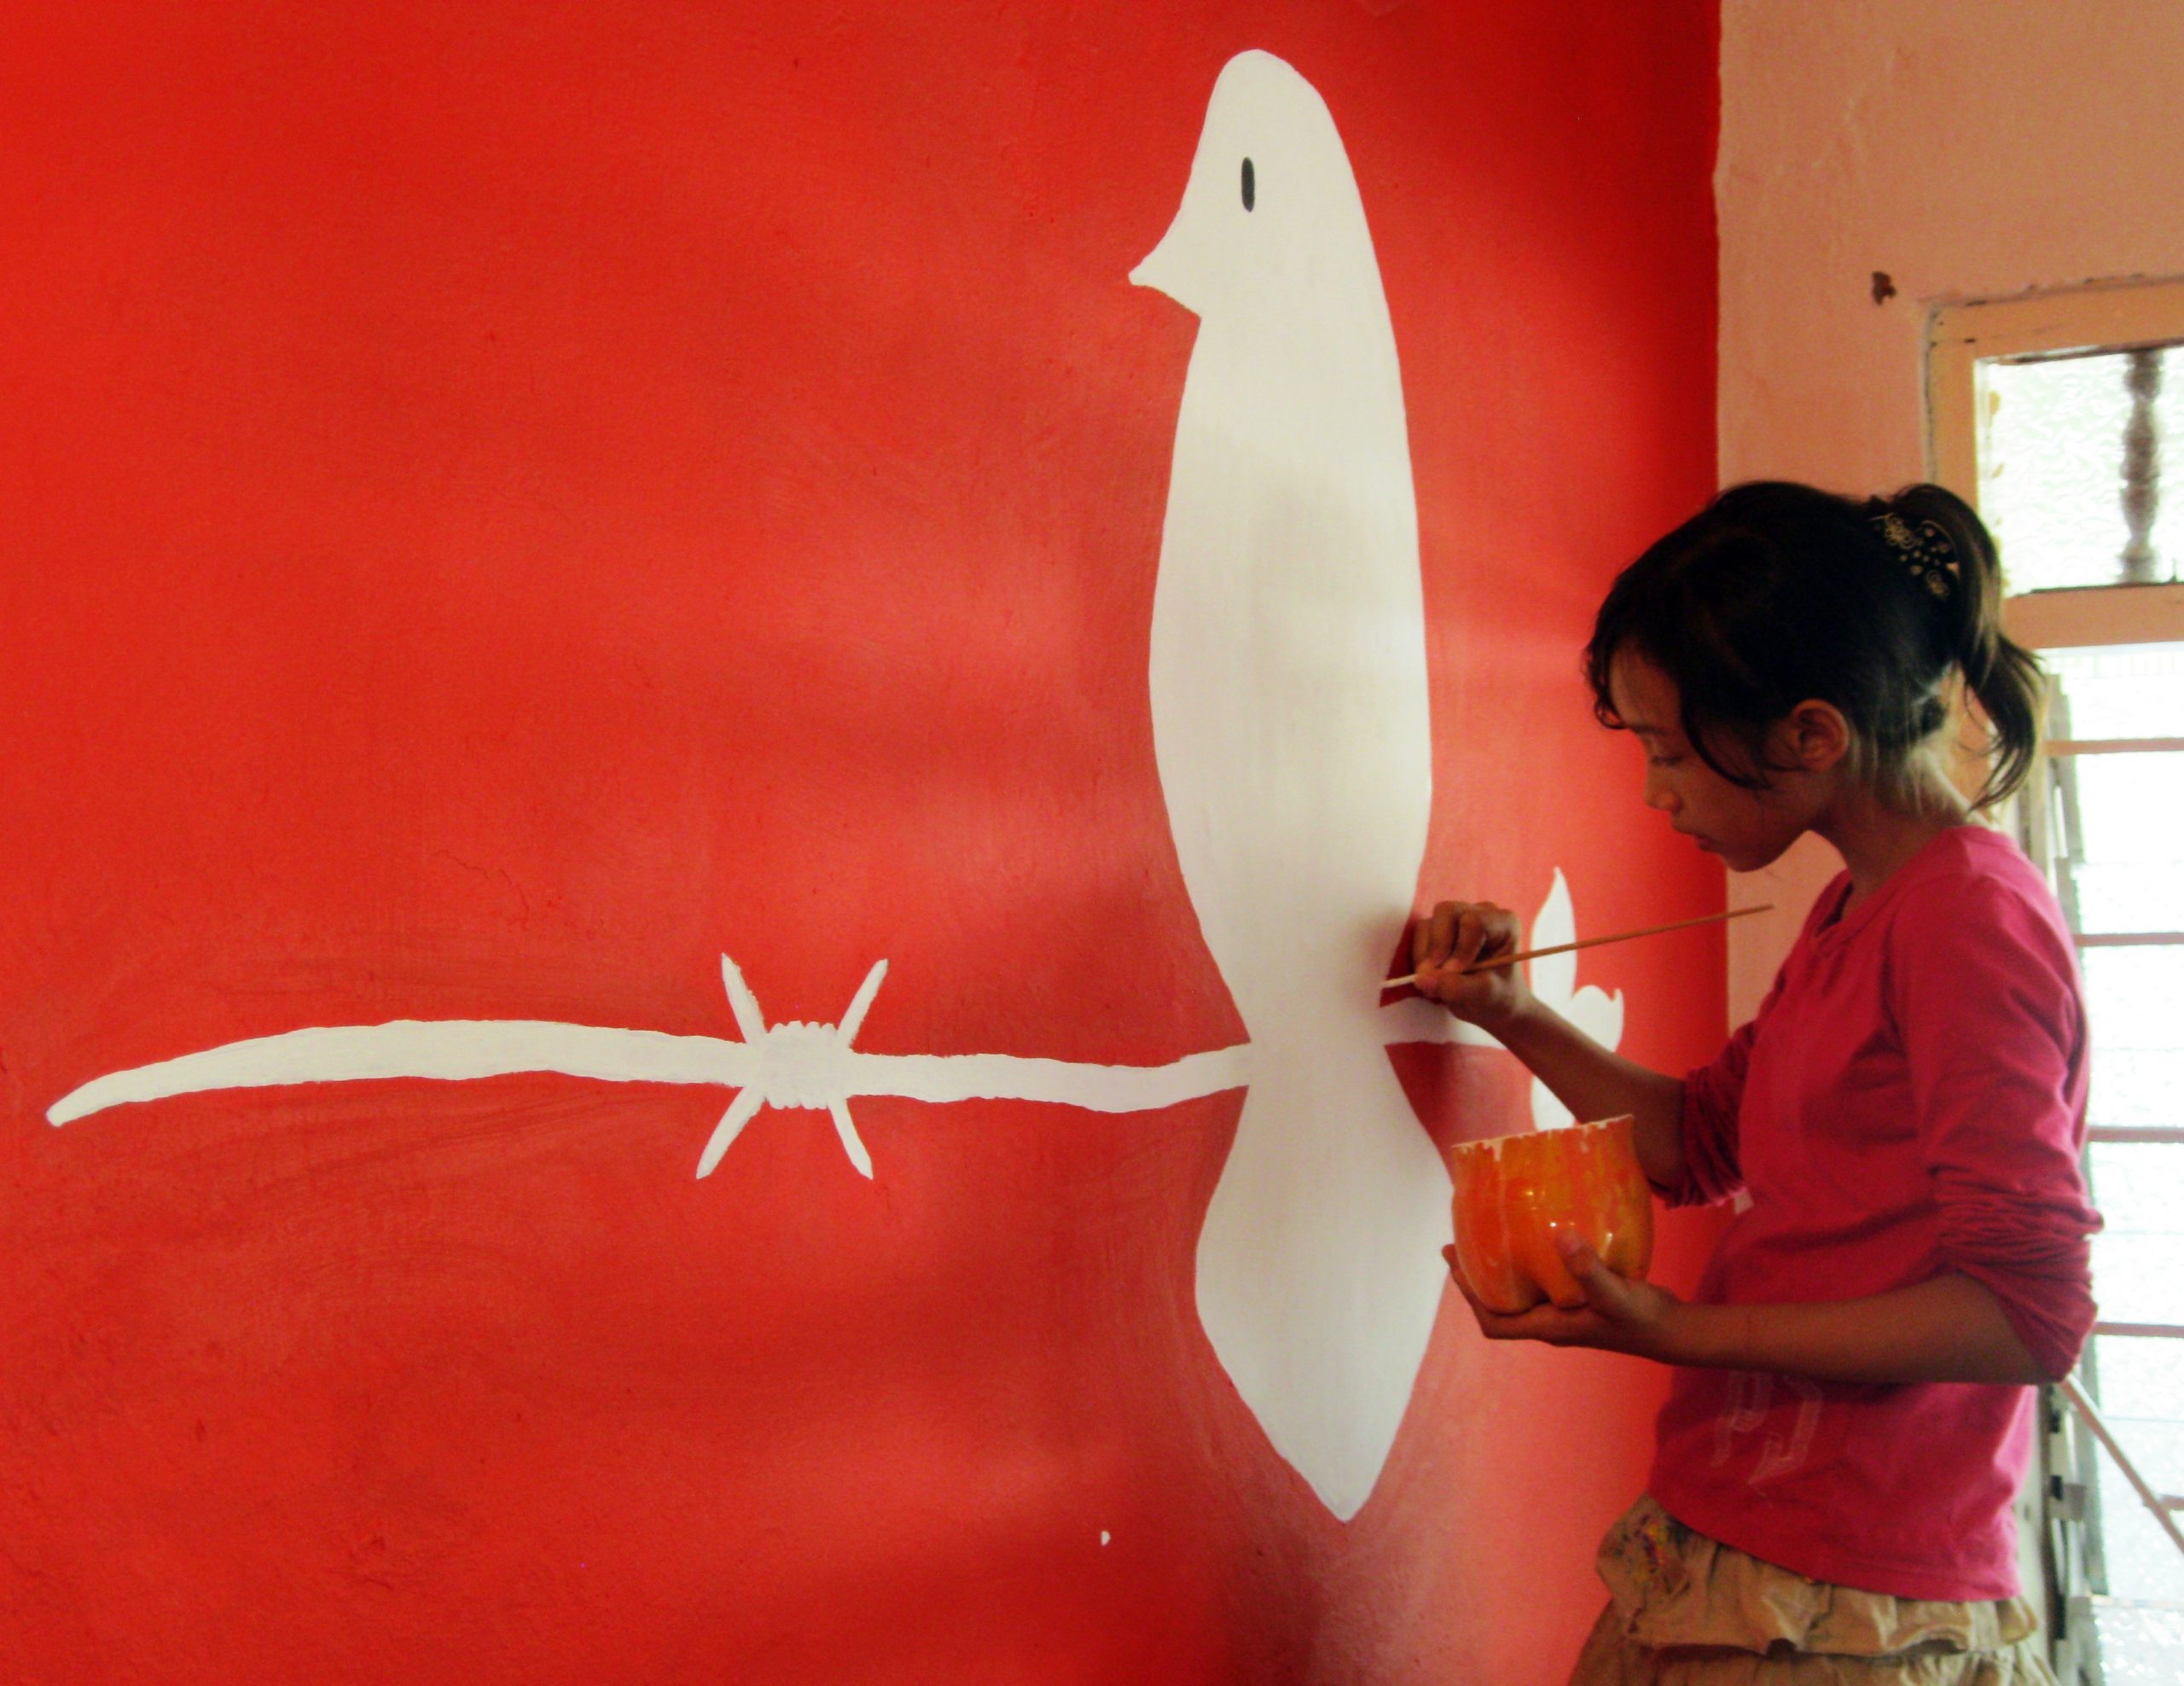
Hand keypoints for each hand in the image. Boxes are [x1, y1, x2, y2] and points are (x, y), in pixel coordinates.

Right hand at [1412, 900, 1532, 1029]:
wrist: (1491, 1002)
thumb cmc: (1498, 997)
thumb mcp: (1484, 996)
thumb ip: (1457, 988)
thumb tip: (1421, 979)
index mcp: (1504, 924)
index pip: (1475, 923)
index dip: (1460, 947)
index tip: (1452, 973)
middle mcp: (1480, 913)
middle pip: (1447, 912)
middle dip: (1437, 945)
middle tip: (1430, 974)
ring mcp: (1458, 918)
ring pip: (1428, 924)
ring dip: (1425, 956)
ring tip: (1434, 984)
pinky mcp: (1439, 928)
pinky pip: (1420, 934)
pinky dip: (1419, 957)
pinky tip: (1431, 977)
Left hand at [1442, 1234, 1690, 1362]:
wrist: (1674, 1330)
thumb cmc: (1643, 1319)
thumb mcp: (1615, 1293)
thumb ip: (1589, 1269)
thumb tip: (1561, 1236)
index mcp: (1549, 1327)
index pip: (1494, 1321)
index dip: (1469, 1295)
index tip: (1454, 1260)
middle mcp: (1551, 1322)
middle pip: (1500, 1305)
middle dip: (1478, 1277)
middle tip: (1463, 1240)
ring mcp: (1565, 1313)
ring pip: (1520, 1293)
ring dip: (1502, 1269)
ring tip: (1492, 1233)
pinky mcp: (1579, 1301)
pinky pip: (1543, 1282)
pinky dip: (1531, 1262)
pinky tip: (1537, 1235)